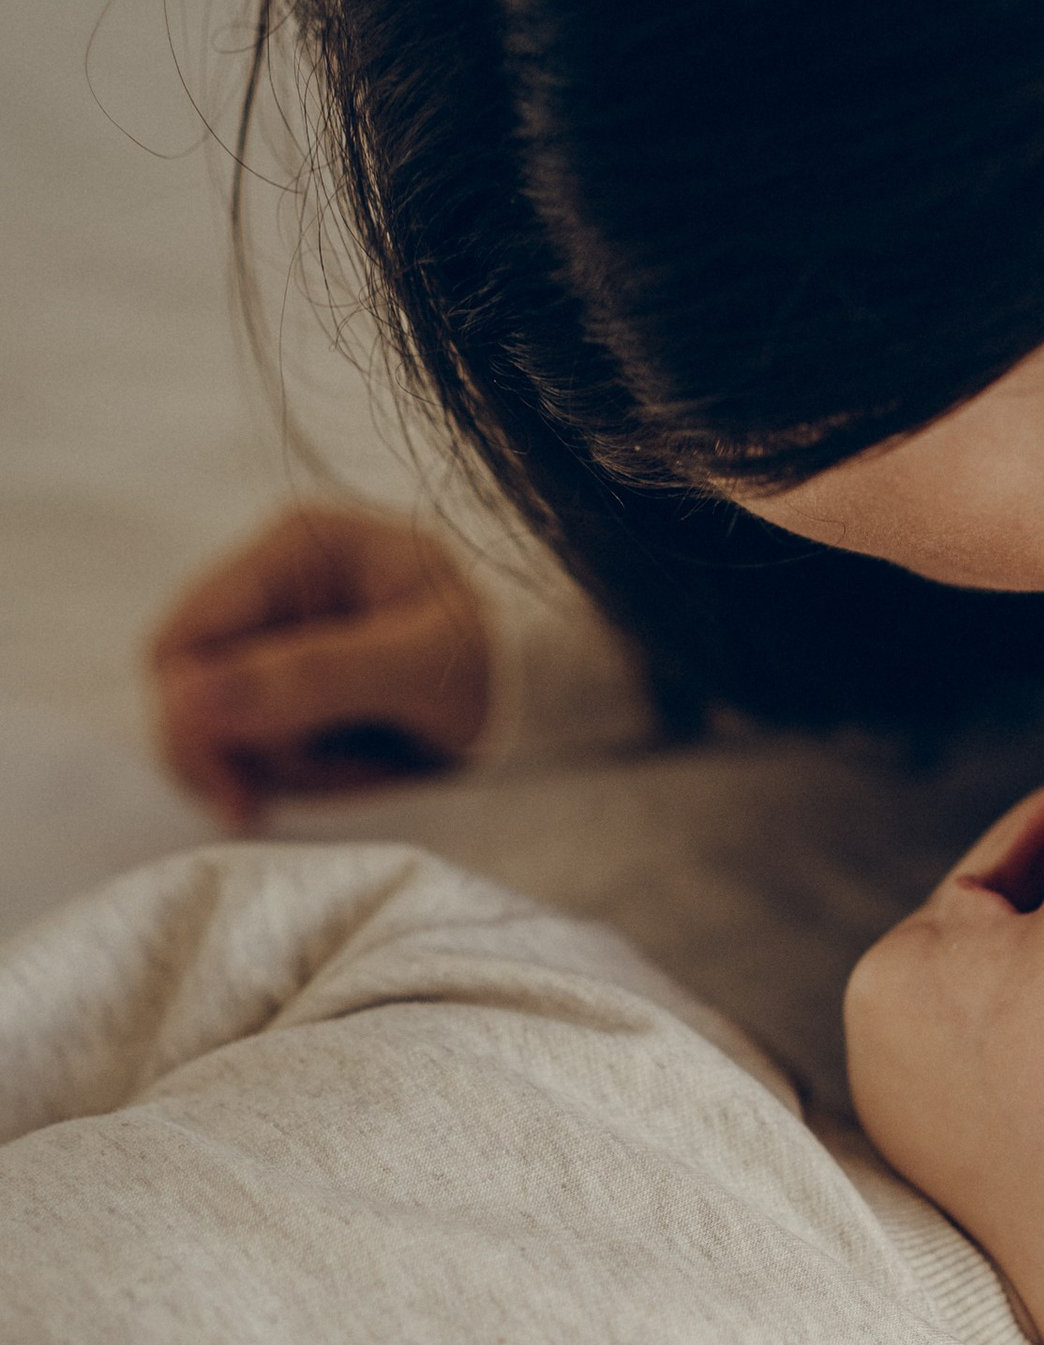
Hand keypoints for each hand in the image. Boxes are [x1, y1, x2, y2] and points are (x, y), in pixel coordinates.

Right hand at [150, 506, 492, 824]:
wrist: (560, 689)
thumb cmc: (504, 657)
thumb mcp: (417, 668)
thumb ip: (311, 678)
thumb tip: (190, 699)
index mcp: (295, 546)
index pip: (182, 641)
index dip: (190, 723)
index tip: (239, 798)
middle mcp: (276, 583)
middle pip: (193, 694)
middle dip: (255, 750)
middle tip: (341, 779)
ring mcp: (284, 635)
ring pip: (228, 730)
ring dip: (294, 767)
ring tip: (381, 760)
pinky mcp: (300, 683)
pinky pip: (265, 747)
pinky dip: (309, 773)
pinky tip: (367, 766)